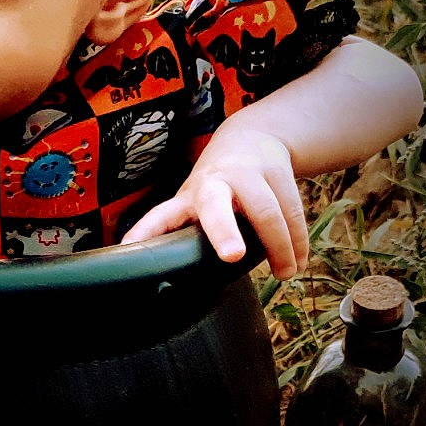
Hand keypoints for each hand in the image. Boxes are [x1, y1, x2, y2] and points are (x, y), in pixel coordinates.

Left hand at [120, 124, 308, 279]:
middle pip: (217, 206)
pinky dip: (298, 240)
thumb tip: (180, 287)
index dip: (145, 235)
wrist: (252, 137)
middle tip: (232, 256)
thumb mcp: (197, 205)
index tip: (127, 252)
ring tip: (286, 273)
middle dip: (223, 230)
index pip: (161, 218)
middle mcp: (214, 184)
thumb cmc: (219, 187)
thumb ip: (193, 237)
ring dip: (281, 247)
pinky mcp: (276, 170)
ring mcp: (247, 174)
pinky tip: (298, 260)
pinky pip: (292, 209)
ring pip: (267, 213)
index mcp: (188, 199)